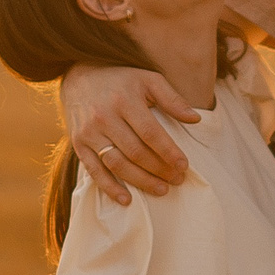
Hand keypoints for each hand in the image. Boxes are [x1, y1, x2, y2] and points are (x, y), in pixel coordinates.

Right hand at [62, 64, 198, 204]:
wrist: (79, 75)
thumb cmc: (121, 79)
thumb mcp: (148, 79)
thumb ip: (172, 98)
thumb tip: (195, 119)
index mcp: (125, 100)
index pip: (150, 132)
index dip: (168, 152)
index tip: (184, 165)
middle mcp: (104, 116)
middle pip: (135, 151)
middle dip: (159, 169)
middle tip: (178, 179)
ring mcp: (89, 132)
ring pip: (117, 163)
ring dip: (140, 181)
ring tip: (161, 189)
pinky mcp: (78, 143)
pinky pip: (93, 170)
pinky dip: (109, 187)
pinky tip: (127, 199)